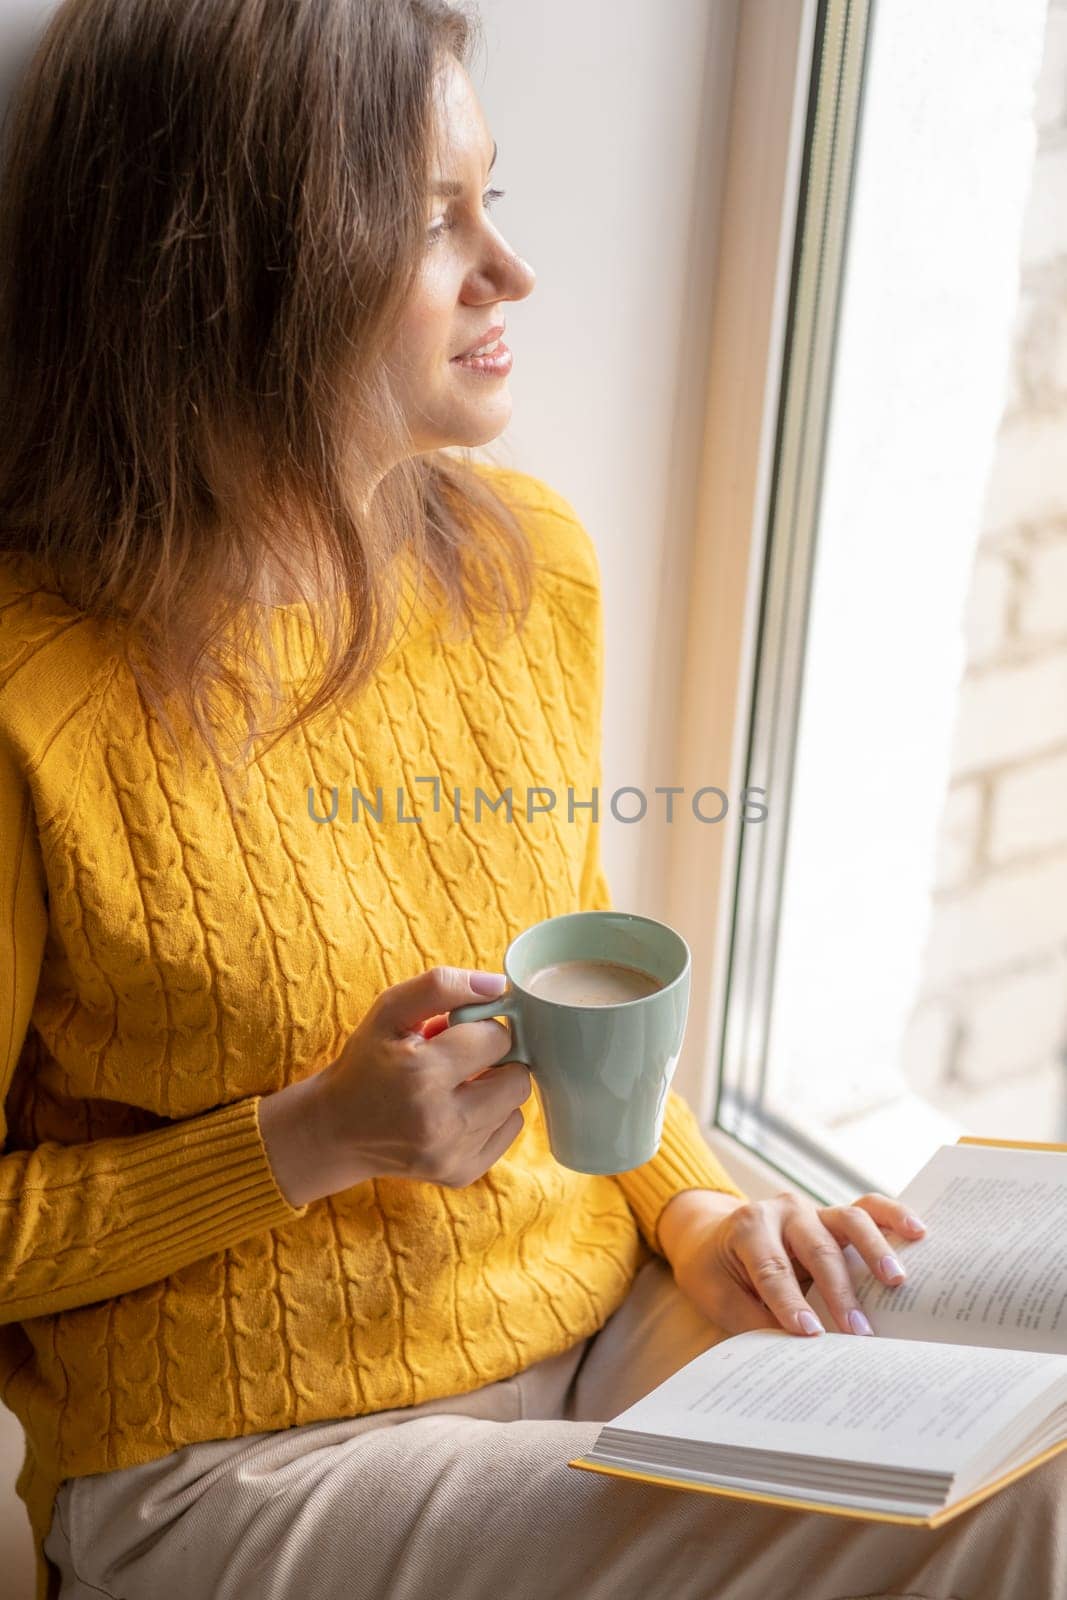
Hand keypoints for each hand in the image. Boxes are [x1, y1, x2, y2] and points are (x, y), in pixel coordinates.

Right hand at [260, 967, 530, 1206]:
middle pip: (518, 1078)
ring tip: (458, 1083)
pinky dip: (492, 1117)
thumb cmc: (366, 1062)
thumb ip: (441, 986)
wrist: (336, 1130)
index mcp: (422, 1073)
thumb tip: (498, 985)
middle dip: (498, 1060)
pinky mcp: (461, 1173)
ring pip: (516, 1106)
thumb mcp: (389, 1011)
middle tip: (466, 1057)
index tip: (460, 1031)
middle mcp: (441, 1121)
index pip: (496, 1039)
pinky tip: (459, 1110)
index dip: (482, 1027)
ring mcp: (453, 1153)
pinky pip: (508, 1132)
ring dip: (495, 1088)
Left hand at [662, 1189, 926, 1337]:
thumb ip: (752, 1318)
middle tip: (859, 1333)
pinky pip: (866, 1207)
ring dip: (874, 1252)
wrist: (709, 1236)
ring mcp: (812, 1210)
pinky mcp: (833, 1215)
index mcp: (747, 1228)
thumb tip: (794, 1350)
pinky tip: (918, 1232)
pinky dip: (892, 1215)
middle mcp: (783, 1211)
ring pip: (848, 1221)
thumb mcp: (717, 1296)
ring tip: (897, 1283)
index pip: (773, 1269)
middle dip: (839, 1293)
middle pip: (817, 1249)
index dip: (791, 1303)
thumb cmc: (715, 1269)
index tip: (811, 1336)